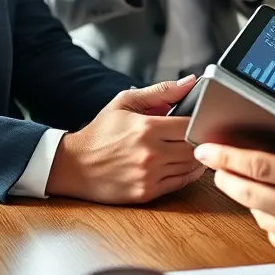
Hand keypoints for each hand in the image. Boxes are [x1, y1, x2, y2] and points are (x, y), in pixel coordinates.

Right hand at [46, 76, 205, 203]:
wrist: (73, 165)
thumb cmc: (100, 132)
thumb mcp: (125, 102)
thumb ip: (161, 91)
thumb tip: (190, 82)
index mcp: (146, 128)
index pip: (190, 125)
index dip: (199, 121)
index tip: (200, 119)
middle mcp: (150, 153)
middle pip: (194, 147)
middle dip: (200, 139)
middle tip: (201, 134)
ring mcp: (149, 175)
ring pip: (190, 166)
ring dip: (197, 157)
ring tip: (194, 148)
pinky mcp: (146, 193)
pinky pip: (180, 183)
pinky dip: (188, 174)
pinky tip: (186, 165)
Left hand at [194, 113, 274, 270]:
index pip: (260, 166)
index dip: (228, 156)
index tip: (207, 148)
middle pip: (249, 193)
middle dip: (224, 176)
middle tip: (210, 164)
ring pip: (260, 216)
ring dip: (244, 198)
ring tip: (239, 182)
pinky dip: (266, 223)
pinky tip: (268, 209)